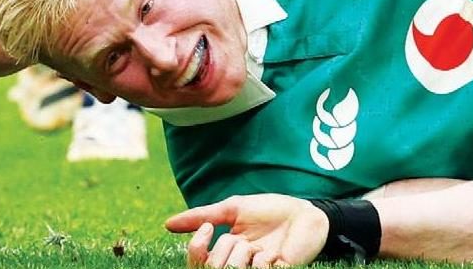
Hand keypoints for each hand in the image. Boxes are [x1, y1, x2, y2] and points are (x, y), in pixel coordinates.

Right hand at [168, 193, 330, 268]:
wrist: (304, 213)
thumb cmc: (270, 210)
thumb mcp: (233, 208)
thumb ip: (202, 216)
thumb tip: (167, 224)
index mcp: (225, 253)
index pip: (197, 263)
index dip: (196, 249)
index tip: (208, 228)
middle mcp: (237, 267)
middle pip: (212, 268)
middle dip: (226, 248)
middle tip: (246, 240)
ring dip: (245, 254)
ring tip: (262, 249)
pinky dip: (265, 262)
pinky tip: (277, 256)